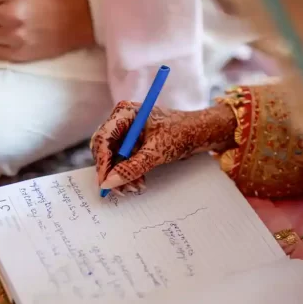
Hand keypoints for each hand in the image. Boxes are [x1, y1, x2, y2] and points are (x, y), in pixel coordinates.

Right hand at [91, 101, 237, 192]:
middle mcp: (121, 121)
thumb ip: (132, 167)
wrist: (200, 133)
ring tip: (135, 188)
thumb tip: (109, 183)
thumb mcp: (156, 152)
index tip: (105, 182)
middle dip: (112, 171)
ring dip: (121, 175)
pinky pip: (123, 161)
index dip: (102, 162)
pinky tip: (138, 183)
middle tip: (120, 190)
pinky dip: (129, 173)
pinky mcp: (132, 143)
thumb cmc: (181, 133)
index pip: (102, 138)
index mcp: (124, 113)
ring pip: (113, 158)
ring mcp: (126, 132)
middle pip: (104, 149)